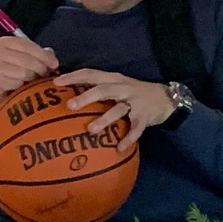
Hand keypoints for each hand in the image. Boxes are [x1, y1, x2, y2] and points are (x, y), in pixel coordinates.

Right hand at [0, 35, 58, 110]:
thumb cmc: (12, 71)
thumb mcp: (25, 59)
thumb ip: (39, 55)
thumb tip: (52, 57)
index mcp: (6, 42)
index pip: (28, 45)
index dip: (44, 55)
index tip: (55, 64)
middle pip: (28, 60)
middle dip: (41, 68)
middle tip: (45, 75)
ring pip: (24, 72)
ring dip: (33, 79)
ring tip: (34, 80)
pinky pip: (17, 83)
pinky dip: (23, 86)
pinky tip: (22, 86)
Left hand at [55, 70, 172, 150]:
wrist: (166, 98)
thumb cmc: (134, 93)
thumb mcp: (117, 85)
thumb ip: (98, 87)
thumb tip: (71, 94)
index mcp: (113, 79)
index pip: (90, 74)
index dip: (73, 77)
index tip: (56, 82)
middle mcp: (123, 87)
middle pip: (103, 89)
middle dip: (86, 96)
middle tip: (70, 105)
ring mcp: (135, 101)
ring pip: (118, 109)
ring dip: (104, 119)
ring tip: (91, 130)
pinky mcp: (145, 115)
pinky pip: (136, 128)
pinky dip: (128, 138)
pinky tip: (119, 147)